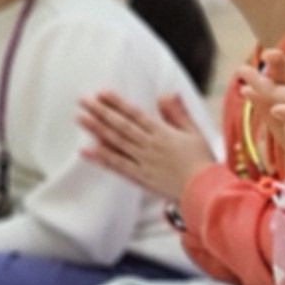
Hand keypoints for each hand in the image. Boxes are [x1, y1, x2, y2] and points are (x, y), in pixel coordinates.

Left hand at [77, 85, 208, 205]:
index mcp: (162, 134)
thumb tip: (166, 94)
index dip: (117, 103)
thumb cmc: (202, 162)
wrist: (204, 191)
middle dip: (100, 112)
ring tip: (79, 118)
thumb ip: (178, 113)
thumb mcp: (194, 133)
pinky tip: (86, 150)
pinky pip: (117, 166)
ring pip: (115, 143)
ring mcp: (143, 162)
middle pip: (120, 126)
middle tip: (82, 100)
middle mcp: (149, 146)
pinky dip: (100, 158)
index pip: (135, 114)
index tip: (101, 93)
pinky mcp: (140, 178)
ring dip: (96, 130)